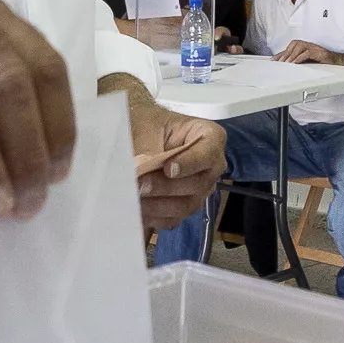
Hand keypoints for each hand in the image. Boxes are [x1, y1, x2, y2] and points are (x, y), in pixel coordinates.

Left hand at [120, 85, 222, 233]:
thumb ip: (147, 149)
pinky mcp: (183, 206)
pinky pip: (173, 219)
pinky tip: (136, 210)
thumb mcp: (147, 127)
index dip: (190, 164)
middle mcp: (210, 167)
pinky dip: (153, 216)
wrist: (138, 133)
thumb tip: (139, 171)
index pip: (207, 154)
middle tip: (141, 185)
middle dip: (166, 187)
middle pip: (198, 184)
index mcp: (209, 138)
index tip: (168, 168)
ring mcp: (199, 189)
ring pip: (186, 205)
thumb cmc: (148, 123)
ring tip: (133, 199)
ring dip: (157, 205)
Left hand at [276, 40, 338, 65]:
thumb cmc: (321, 61)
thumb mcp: (307, 62)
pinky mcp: (317, 51)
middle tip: (280, 63)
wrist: (335, 61)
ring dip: (291, 55)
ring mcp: (312, 47)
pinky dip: (300, 57)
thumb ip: (297, 62)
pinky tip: (295, 63)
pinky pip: (307, 52)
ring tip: (287, 63)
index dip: (280, 54)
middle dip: (285, 54)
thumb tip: (286, 66)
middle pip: (293, 45)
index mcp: (303, 47)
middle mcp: (307, 45)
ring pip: (299, 47)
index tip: (273, 60)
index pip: (289, 48)